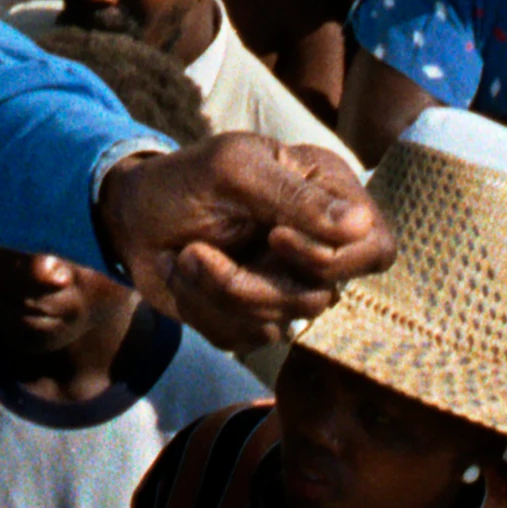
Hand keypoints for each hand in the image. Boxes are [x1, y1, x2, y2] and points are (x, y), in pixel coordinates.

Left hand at [96, 133, 391, 351]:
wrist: (131, 218)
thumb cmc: (184, 180)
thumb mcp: (233, 170)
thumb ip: (295, 196)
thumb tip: (360, 226)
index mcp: (328, 194)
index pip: (375, 246)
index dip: (332, 257)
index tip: (276, 237)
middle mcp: (317, 243)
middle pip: (323, 295)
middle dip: (255, 283)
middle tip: (201, 251)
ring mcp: (288, 284)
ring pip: (283, 322)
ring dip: (219, 292)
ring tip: (186, 258)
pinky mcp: (256, 317)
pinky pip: (246, 338)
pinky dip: (205, 309)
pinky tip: (187, 276)